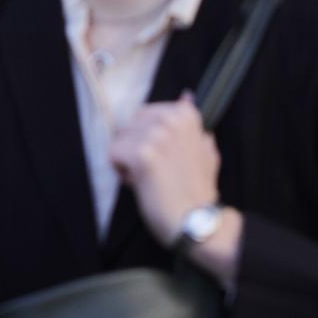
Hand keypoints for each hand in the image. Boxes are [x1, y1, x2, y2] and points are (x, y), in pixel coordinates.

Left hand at [108, 91, 219, 245]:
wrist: (197, 221)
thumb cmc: (197, 190)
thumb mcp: (203, 148)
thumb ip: (192, 124)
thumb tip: (186, 97)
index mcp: (185, 114)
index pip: (143, 115)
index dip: (150, 140)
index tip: (169, 160)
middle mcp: (171, 119)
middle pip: (129, 126)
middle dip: (136, 148)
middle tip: (159, 171)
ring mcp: (156, 135)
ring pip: (119, 141)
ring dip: (129, 162)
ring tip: (153, 178)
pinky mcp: (142, 154)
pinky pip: (113, 155)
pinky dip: (123, 173)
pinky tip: (143, 184)